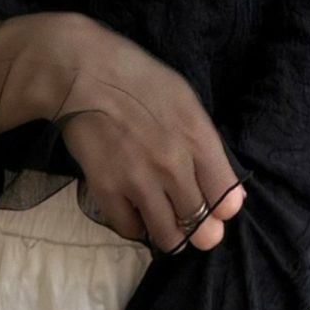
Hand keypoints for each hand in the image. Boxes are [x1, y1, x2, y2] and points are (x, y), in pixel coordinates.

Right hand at [0, 12, 245, 253]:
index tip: (214, 208)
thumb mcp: (186, 101)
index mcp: (198, 139)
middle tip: (187, 218)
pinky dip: (135, 226)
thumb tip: (223, 189)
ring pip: (168, 237)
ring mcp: (139, 181)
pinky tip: (134, 210)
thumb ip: (207, 145)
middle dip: (198, 229)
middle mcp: (174, 166)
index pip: (227, 200)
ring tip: (163, 221)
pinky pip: (130, 229)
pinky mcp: (106, 190)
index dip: (222, 209)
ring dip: (169, 234)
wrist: (81, 72)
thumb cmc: (138, 79)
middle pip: (201, 226)